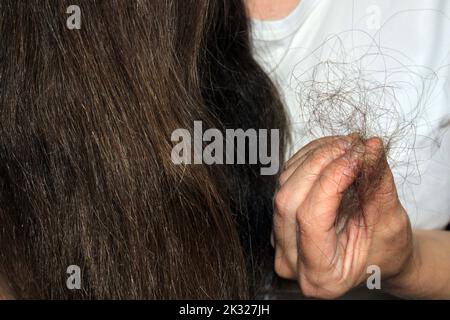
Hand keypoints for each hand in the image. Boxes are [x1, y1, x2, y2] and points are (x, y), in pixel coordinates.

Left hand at [273, 135, 413, 297]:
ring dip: (315, 156)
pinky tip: (331, 150)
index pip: (311, 218)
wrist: (377, 256)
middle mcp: (291, 260)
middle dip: (322, 162)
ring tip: (347, 144)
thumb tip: (370, 147)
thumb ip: (378, 184)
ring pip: (285, 185)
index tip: (358, 155)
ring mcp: (280, 239)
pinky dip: (308, 159)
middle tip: (354, 144)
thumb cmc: (386, 250)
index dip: (332, 180)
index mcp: (320, 276)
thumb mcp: (391, 221)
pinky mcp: (279, 218)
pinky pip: (285, 179)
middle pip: (290, 199)